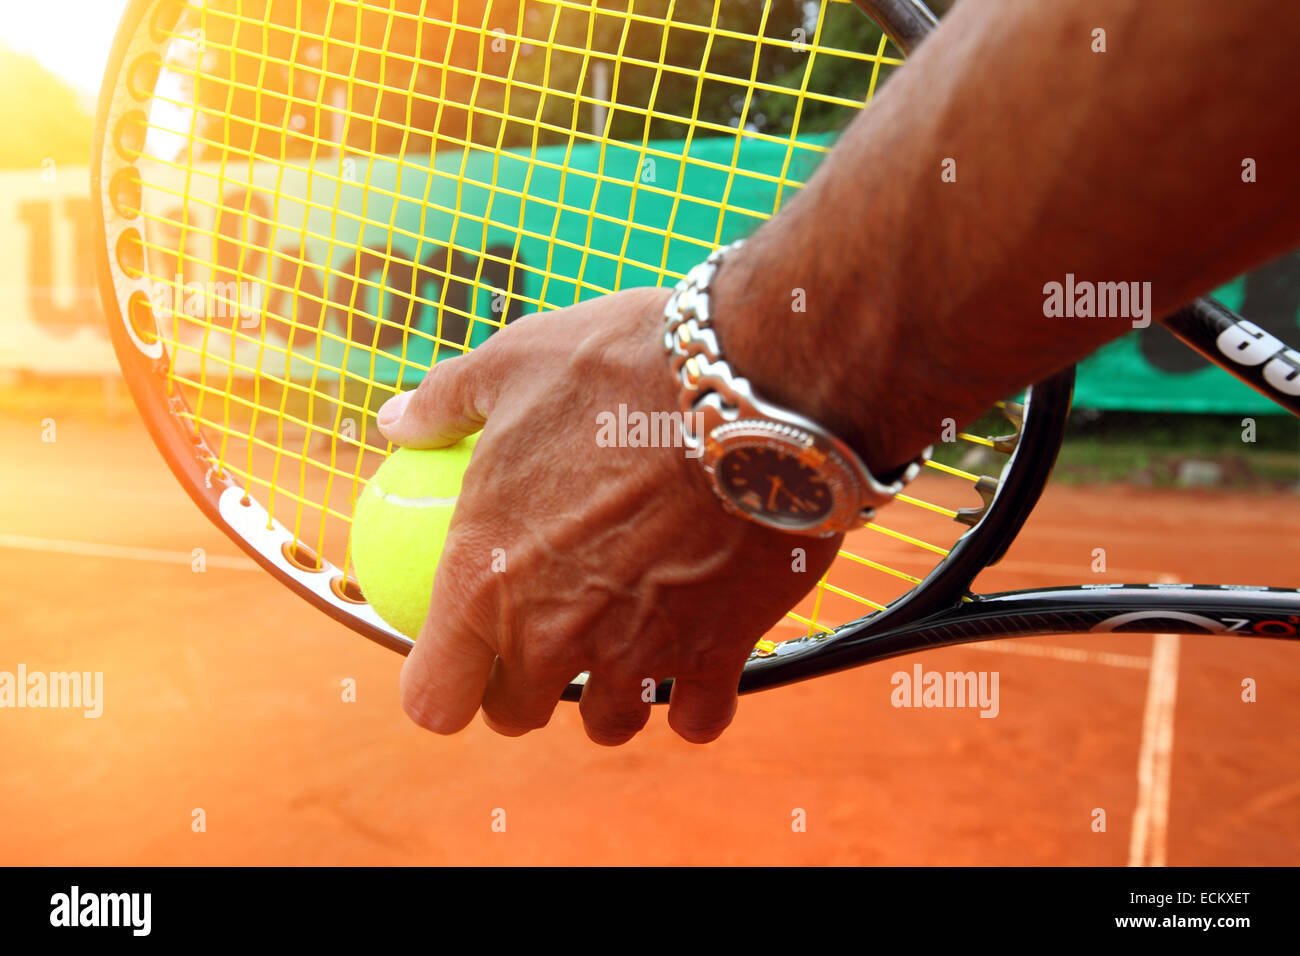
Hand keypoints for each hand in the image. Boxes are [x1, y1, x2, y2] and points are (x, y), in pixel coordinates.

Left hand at [377, 287, 839, 744]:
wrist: (747, 386)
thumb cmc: (618, 369)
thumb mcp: (512, 363)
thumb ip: (444, 404)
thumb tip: (396, 422)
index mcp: (484, 579)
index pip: (434, 697)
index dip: (440, 685)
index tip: (458, 659)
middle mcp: (553, 634)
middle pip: (516, 715)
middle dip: (520, 689)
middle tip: (542, 641)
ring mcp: (637, 652)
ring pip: (608, 723)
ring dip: (607, 695)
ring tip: (621, 649)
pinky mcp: (718, 652)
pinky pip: (698, 718)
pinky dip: (694, 701)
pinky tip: (697, 659)